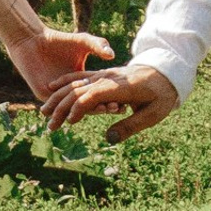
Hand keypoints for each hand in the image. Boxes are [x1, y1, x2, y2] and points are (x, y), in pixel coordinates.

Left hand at [7, 29, 110, 106]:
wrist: (33, 40)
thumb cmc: (59, 39)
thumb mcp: (84, 41)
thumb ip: (98, 45)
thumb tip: (111, 54)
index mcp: (82, 81)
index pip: (99, 92)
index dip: (111, 95)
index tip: (125, 97)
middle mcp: (71, 91)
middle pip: (91, 103)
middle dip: (106, 105)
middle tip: (120, 107)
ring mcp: (58, 96)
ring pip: (78, 108)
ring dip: (94, 109)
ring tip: (109, 108)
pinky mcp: (45, 96)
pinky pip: (62, 106)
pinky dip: (75, 108)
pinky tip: (88, 106)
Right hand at [43, 62, 180, 142]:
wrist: (166, 71)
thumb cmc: (162, 95)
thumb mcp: (153, 115)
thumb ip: (130, 126)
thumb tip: (108, 139)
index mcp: (119, 88)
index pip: (91, 96)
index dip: (78, 109)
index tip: (69, 123)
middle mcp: (107, 78)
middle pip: (78, 90)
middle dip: (61, 107)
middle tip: (49, 125)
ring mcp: (104, 74)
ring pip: (75, 83)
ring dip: (58, 97)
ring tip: (44, 110)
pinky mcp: (103, 74)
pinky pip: (80, 76)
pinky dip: (65, 82)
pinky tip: (52, 88)